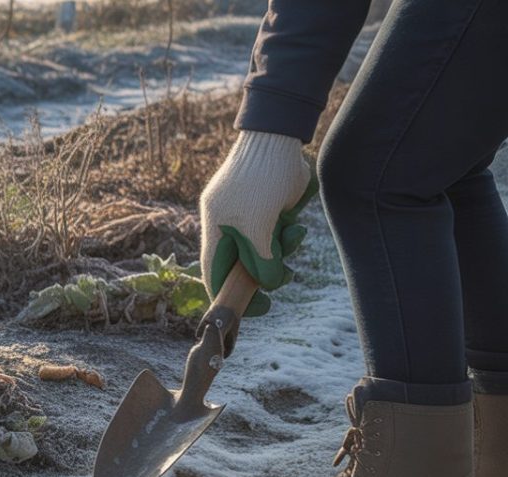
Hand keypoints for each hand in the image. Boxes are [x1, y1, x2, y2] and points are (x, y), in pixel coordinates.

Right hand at [200, 130, 316, 316]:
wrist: (277, 136)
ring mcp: (244, 217)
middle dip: (265, 271)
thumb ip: (262, 261)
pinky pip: (272, 235)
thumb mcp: (260, 228)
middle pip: (240, 265)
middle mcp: (225, 226)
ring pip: (260, 250)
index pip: (214, 274)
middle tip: (286, 275)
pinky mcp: (263, 209)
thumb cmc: (262, 181)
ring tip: (296, 233)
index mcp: (215, 230)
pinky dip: (285, 235)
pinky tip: (296, 224)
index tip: (255, 306)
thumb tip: (268, 284)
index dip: (229, 296)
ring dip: (282, 249)